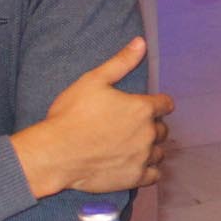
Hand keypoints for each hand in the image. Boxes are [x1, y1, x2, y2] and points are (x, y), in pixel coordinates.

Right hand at [12, 37, 174, 196]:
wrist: (56, 153)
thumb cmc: (72, 115)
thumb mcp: (93, 80)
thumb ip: (121, 62)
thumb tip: (141, 42)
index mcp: (141, 109)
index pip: (165, 105)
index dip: (159, 104)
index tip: (153, 106)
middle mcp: (148, 134)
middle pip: (163, 130)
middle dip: (153, 126)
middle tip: (135, 127)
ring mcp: (142, 157)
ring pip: (159, 152)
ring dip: (151, 148)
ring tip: (135, 147)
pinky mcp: (134, 178)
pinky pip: (154, 175)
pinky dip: (149, 171)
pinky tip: (138, 166)